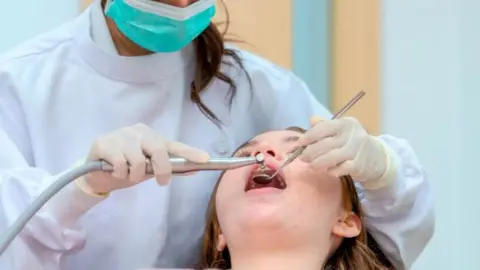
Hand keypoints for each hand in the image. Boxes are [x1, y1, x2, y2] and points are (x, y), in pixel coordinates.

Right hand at [83, 123, 209, 193]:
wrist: (95, 175)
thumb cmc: (126, 170)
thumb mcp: (149, 171)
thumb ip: (169, 169)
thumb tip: (193, 170)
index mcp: (151, 136)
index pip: (173, 145)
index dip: (190, 152)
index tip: (206, 159)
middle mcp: (138, 131)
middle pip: (158, 150)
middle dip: (162, 170)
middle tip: (161, 181)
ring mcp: (120, 135)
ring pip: (137, 161)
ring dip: (134, 175)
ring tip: (126, 174)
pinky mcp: (104, 142)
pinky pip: (119, 164)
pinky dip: (119, 173)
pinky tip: (112, 170)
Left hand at [298, 116, 387, 183]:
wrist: (377, 158)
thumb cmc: (353, 144)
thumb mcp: (342, 131)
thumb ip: (326, 125)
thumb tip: (311, 120)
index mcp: (346, 123)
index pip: (323, 128)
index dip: (308, 136)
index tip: (299, 143)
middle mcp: (353, 134)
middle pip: (325, 144)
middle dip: (310, 152)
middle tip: (302, 158)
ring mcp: (357, 150)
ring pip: (330, 157)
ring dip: (317, 163)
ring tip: (311, 165)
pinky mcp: (359, 165)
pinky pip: (339, 169)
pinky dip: (330, 170)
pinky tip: (327, 170)